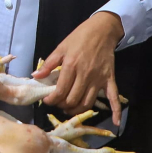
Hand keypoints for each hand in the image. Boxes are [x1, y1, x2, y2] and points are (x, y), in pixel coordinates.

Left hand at [35, 11, 123, 125]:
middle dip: (63, 105)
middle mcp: (85, 75)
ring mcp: (99, 79)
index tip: (47, 100)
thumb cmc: (79, 37)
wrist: (101, 30)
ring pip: (87, 102)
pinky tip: (116, 123)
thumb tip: (35, 77)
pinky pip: (114, 98)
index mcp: (71, 67)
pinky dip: (116, 111)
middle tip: (58, 103)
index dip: (52, 100)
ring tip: (70, 108)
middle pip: (73, 100)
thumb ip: (48, 64)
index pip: (60, 91)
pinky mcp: (109, 79)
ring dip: (77, 109)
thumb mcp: (60, 47)